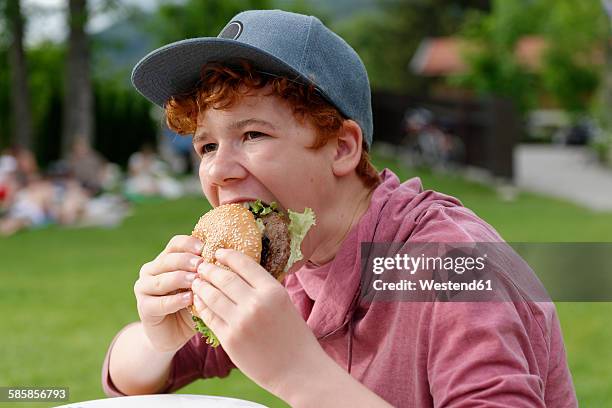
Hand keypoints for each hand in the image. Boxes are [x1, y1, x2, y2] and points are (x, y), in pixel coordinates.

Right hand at [134, 235, 202, 352]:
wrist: (175, 334)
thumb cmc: (192, 305)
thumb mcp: (200, 286)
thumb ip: (206, 273)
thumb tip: (225, 260)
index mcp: (166, 259)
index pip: (175, 244)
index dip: (189, 244)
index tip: (204, 248)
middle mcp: (151, 270)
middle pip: (168, 259)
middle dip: (186, 261)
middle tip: (202, 264)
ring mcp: (144, 288)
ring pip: (161, 280)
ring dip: (180, 279)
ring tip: (196, 281)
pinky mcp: (144, 308)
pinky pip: (159, 302)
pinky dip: (175, 300)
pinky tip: (188, 299)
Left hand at [191, 248, 326, 395]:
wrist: (298, 370)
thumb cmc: (294, 336)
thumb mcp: (285, 303)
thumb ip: (264, 288)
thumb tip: (242, 272)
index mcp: (273, 291)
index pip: (244, 264)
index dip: (228, 255)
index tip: (219, 252)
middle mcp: (256, 304)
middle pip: (224, 278)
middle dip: (209, 269)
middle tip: (202, 266)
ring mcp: (241, 322)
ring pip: (212, 296)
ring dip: (201, 286)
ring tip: (196, 281)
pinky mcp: (230, 339)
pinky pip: (209, 317)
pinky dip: (202, 306)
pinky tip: (199, 301)